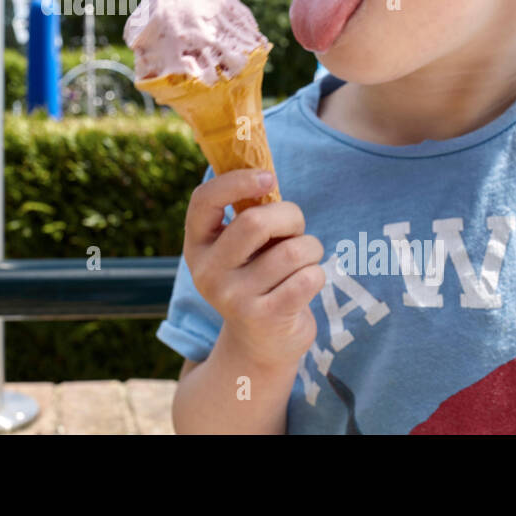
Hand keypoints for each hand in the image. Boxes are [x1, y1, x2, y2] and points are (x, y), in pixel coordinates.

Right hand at [183, 169, 325, 370]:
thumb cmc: (258, 277)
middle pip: (255, 222)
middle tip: (296, 228)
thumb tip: (265, 171)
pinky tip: (307, 282)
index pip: (204, 201)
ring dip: (310, 247)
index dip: (236, 181)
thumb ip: (247, 214)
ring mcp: (234, 298)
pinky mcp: (265, 317)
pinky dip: (317, 273)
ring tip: (305, 258)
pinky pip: (308, 278)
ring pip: (291, 251)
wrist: (260, 343)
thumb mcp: (240, 248)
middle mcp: (208, 272)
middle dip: (290, 216)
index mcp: (197, 246)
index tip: (268, 177)